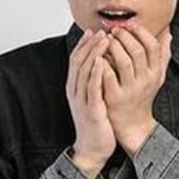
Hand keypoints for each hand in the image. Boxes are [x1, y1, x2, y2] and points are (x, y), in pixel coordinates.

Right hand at [66, 29, 114, 174]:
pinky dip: (95, 73)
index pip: (76, 60)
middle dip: (89, 44)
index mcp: (75, 88)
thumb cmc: (95, 123)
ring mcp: (81, 100)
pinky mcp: (91, 109)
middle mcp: (75, 92)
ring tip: (102, 39)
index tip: (93, 31)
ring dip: (93, 53)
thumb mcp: (93, 98)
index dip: (84, 44)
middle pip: (78, 61)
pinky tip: (100, 61)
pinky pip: (92, 88)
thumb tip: (100, 63)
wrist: (92, 149)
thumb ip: (94, 81)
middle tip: (100, 30)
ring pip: (84, 71)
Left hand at [102, 23, 171, 156]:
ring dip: (114, 47)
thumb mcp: (157, 77)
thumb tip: (169, 35)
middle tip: (114, 30)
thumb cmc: (142, 97)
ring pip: (123, 61)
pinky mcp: (115, 97)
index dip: (141, 32)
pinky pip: (108, 76)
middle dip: (125, 36)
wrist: (133, 125)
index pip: (152, 46)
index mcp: (155, 73)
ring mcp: (130, 89)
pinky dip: (102, 63)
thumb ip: (163, 56)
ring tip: (106, 40)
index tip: (130, 25)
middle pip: (137, 51)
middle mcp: (145, 80)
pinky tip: (97, 55)